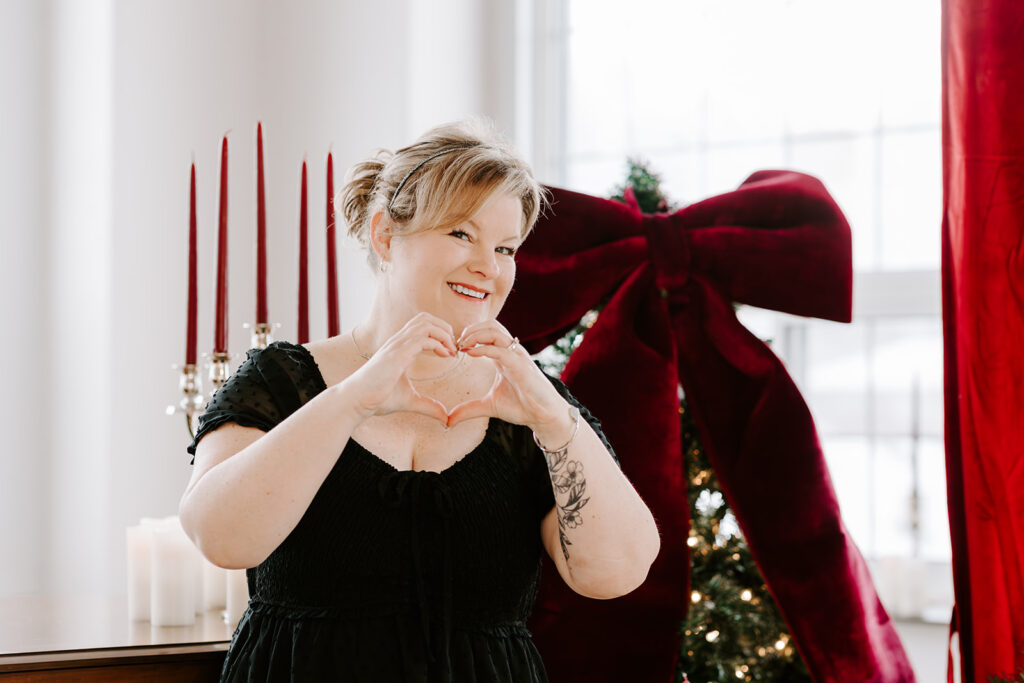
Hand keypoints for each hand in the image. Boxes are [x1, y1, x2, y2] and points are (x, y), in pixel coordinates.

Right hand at [342, 313, 457, 424]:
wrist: (357, 400)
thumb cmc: (378, 398)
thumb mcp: (410, 401)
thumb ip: (428, 406)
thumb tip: (445, 417)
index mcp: (400, 347)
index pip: (422, 326)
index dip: (440, 333)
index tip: (449, 352)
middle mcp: (398, 341)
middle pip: (425, 317)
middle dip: (444, 328)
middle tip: (453, 347)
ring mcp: (397, 345)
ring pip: (425, 323)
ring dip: (443, 333)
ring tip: (450, 350)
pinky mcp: (397, 354)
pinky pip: (422, 338)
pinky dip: (438, 343)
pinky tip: (444, 356)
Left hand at [446, 320, 567, 430]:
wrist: (543, 416)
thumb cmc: (521, 407)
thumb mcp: (488, 406)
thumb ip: (468, 409)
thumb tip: (448, 420)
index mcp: (503, 356)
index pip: (486, 332)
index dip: (468, 335)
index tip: (454, 349)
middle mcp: (510, 352)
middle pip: (490, 325)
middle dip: (470, 329)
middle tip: (456, 344)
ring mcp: (516, 356)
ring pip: (495, 330)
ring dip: (475, 334)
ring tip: (461, 346)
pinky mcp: (520, 365)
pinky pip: (501, 349)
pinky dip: (483, 347)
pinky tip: (470, 353)